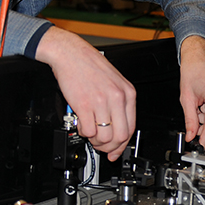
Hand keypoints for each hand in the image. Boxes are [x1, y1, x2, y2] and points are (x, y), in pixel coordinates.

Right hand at [35, 27, 135, 160]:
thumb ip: (119, 104)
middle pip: (120, 136)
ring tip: (91, 135)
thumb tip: (118, 128)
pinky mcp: (84, 104)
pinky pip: (88, 130)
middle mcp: (117, 98)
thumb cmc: (92, 67)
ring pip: (104, 137)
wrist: (72, 54)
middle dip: (110, 147)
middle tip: (102, 147)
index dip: (123, 144)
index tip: (115, 151)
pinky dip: (85, 134)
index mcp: (128, 93)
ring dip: (96, 142)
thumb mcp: (116, 83)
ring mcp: (101, 102)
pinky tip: (83, 126)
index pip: (131, 128)